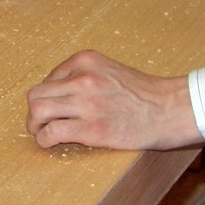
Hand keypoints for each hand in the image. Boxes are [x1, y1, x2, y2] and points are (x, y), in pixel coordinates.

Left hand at [26, 49, 202, 150]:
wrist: (170, 109)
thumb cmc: (143, 93)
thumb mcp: (110, 70)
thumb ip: (84, 76)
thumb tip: (56, 93)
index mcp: (86, 61)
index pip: (48, 79)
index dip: (48, 97)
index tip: (56, 108)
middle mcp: (83, 78)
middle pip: (36, 95)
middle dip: (35, 112)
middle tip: (41, 123)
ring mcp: (86, 103)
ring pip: (38, 112)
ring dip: (35, 126)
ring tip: (43, 133)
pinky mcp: (91, 128)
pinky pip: (51, 132)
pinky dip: (44, 140)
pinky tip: (51, 143)